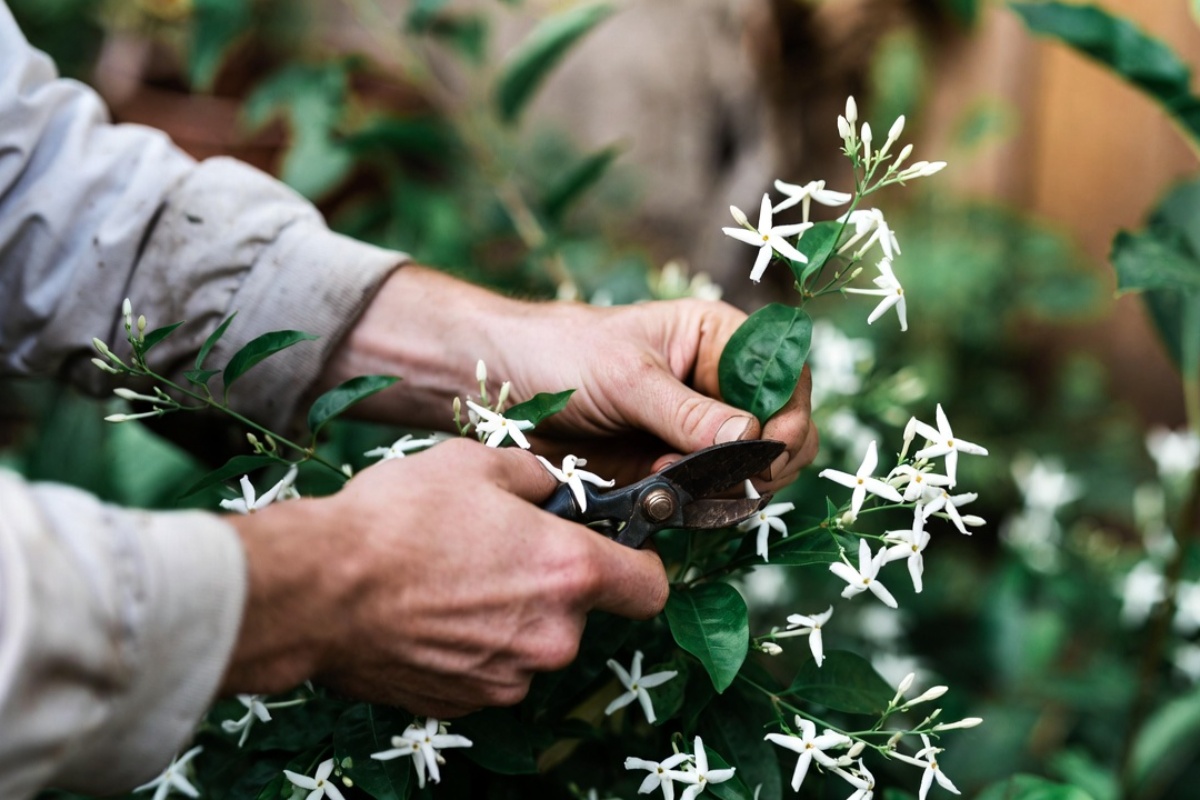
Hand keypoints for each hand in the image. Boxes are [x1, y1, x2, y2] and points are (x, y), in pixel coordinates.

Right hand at [221, 440, 666, 716]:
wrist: (318, 592)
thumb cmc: (397, 520)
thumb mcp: (474, 464)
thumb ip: (536, 477)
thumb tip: (552, 489)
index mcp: (569, 572)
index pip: (650, 587)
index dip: (639, 565)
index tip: (616, 551)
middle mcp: (552, 636)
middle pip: (580, 612)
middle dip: (552, 585)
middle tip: (499, 550)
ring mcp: (509, 678)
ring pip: (533, 643)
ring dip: (510, 617)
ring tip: (452, 580)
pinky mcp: (467, 702)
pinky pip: (491, 669)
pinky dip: (473, 646)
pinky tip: (430, 614)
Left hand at [322, 266, 816, 489]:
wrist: (502, 388)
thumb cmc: (562, 356)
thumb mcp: (627, 376)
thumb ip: (688, 412)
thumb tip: (751, 438)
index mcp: (720, 340)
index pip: (787, 378)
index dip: (787, 415)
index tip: (763, 447)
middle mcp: (719, 386)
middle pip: (782, 432)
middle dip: (757, 459)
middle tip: (715, 473)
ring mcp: (698, 432)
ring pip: (749, 473)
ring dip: (723, 486)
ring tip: (667, 475)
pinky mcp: (674, 470)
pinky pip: (709, 498)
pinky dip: (696, 504)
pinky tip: (656, 490)